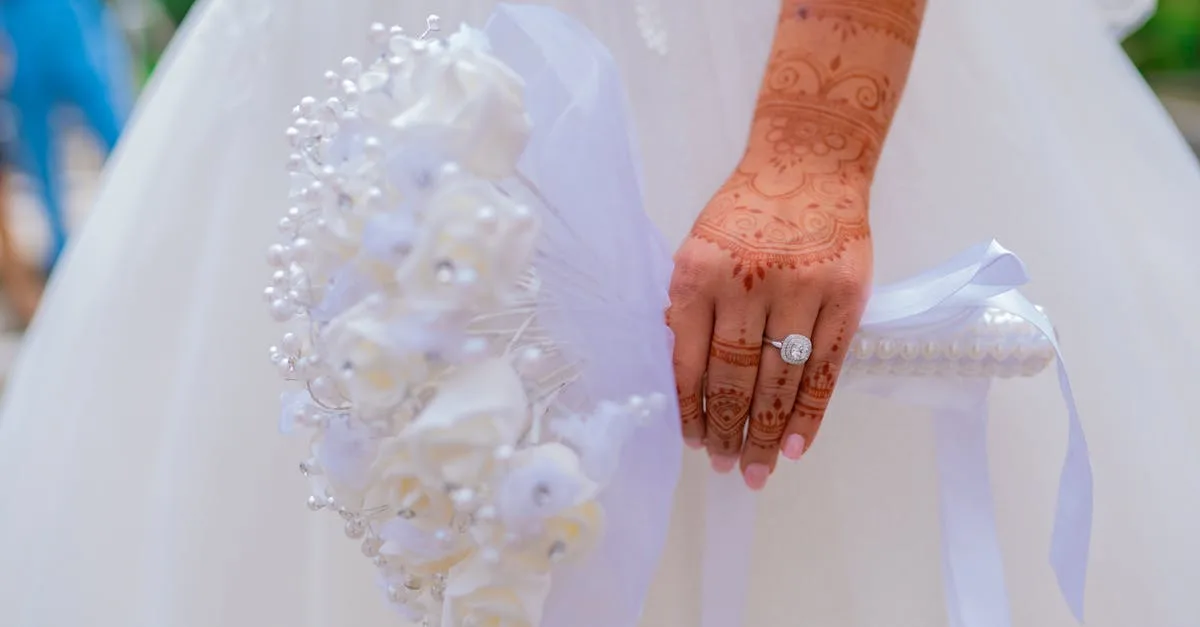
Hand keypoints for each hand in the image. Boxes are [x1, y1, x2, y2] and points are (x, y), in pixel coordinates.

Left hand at [667, 166, 871, 489]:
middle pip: (735, 377)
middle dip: (728, 431)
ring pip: (780, 380)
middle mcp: (747, 283)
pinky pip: (824, 369)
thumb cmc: (746, 213)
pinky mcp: (845, 296)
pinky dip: (809, 413)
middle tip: (725, 465)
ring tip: (757, 468)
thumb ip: (690, 308)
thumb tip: (683, 380)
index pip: (690, 359)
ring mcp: (801, 290)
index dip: (691, 409)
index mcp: (698, 273)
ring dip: (767, 433)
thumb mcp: (700, 249)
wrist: (810, 165)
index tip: (692, 440)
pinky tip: (796, 444)